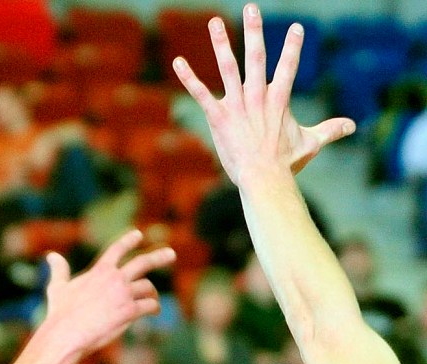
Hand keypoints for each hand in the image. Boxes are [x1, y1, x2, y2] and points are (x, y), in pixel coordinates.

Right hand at [44, 230, 175, 354]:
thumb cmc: (60, 313)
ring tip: (154, 300)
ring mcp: (124, 294)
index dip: (128, 240)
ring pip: (148, 287)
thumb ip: (59, 270)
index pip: (117, 249)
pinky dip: (154, 308)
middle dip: (159, 257)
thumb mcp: (58, 287)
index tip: (138, 235)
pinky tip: (155, 311)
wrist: (67, 333)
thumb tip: (51, 255)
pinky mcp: (130, 312)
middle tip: (171, 254)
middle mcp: (115, 278)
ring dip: (152, 294)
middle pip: (143, 262)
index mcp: (100, 270)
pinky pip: (149, 306)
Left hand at [172, 4, 354, 182]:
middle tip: (251, 8)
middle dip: (254, 30)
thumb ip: (330, 130)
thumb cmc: (286, 164)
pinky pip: (201, 94)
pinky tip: (178, 62)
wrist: (264, 180)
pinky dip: (189, 78)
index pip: (288, 67)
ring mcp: (237, 105)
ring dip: (221, 44)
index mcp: (278, 100)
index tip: (297, 28)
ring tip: (215, 22)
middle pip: (256, 57)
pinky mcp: (219, 118)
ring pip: (228, 68)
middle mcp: (257, 96)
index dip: (293, 47)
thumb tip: (353, 126)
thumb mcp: (310, 143)